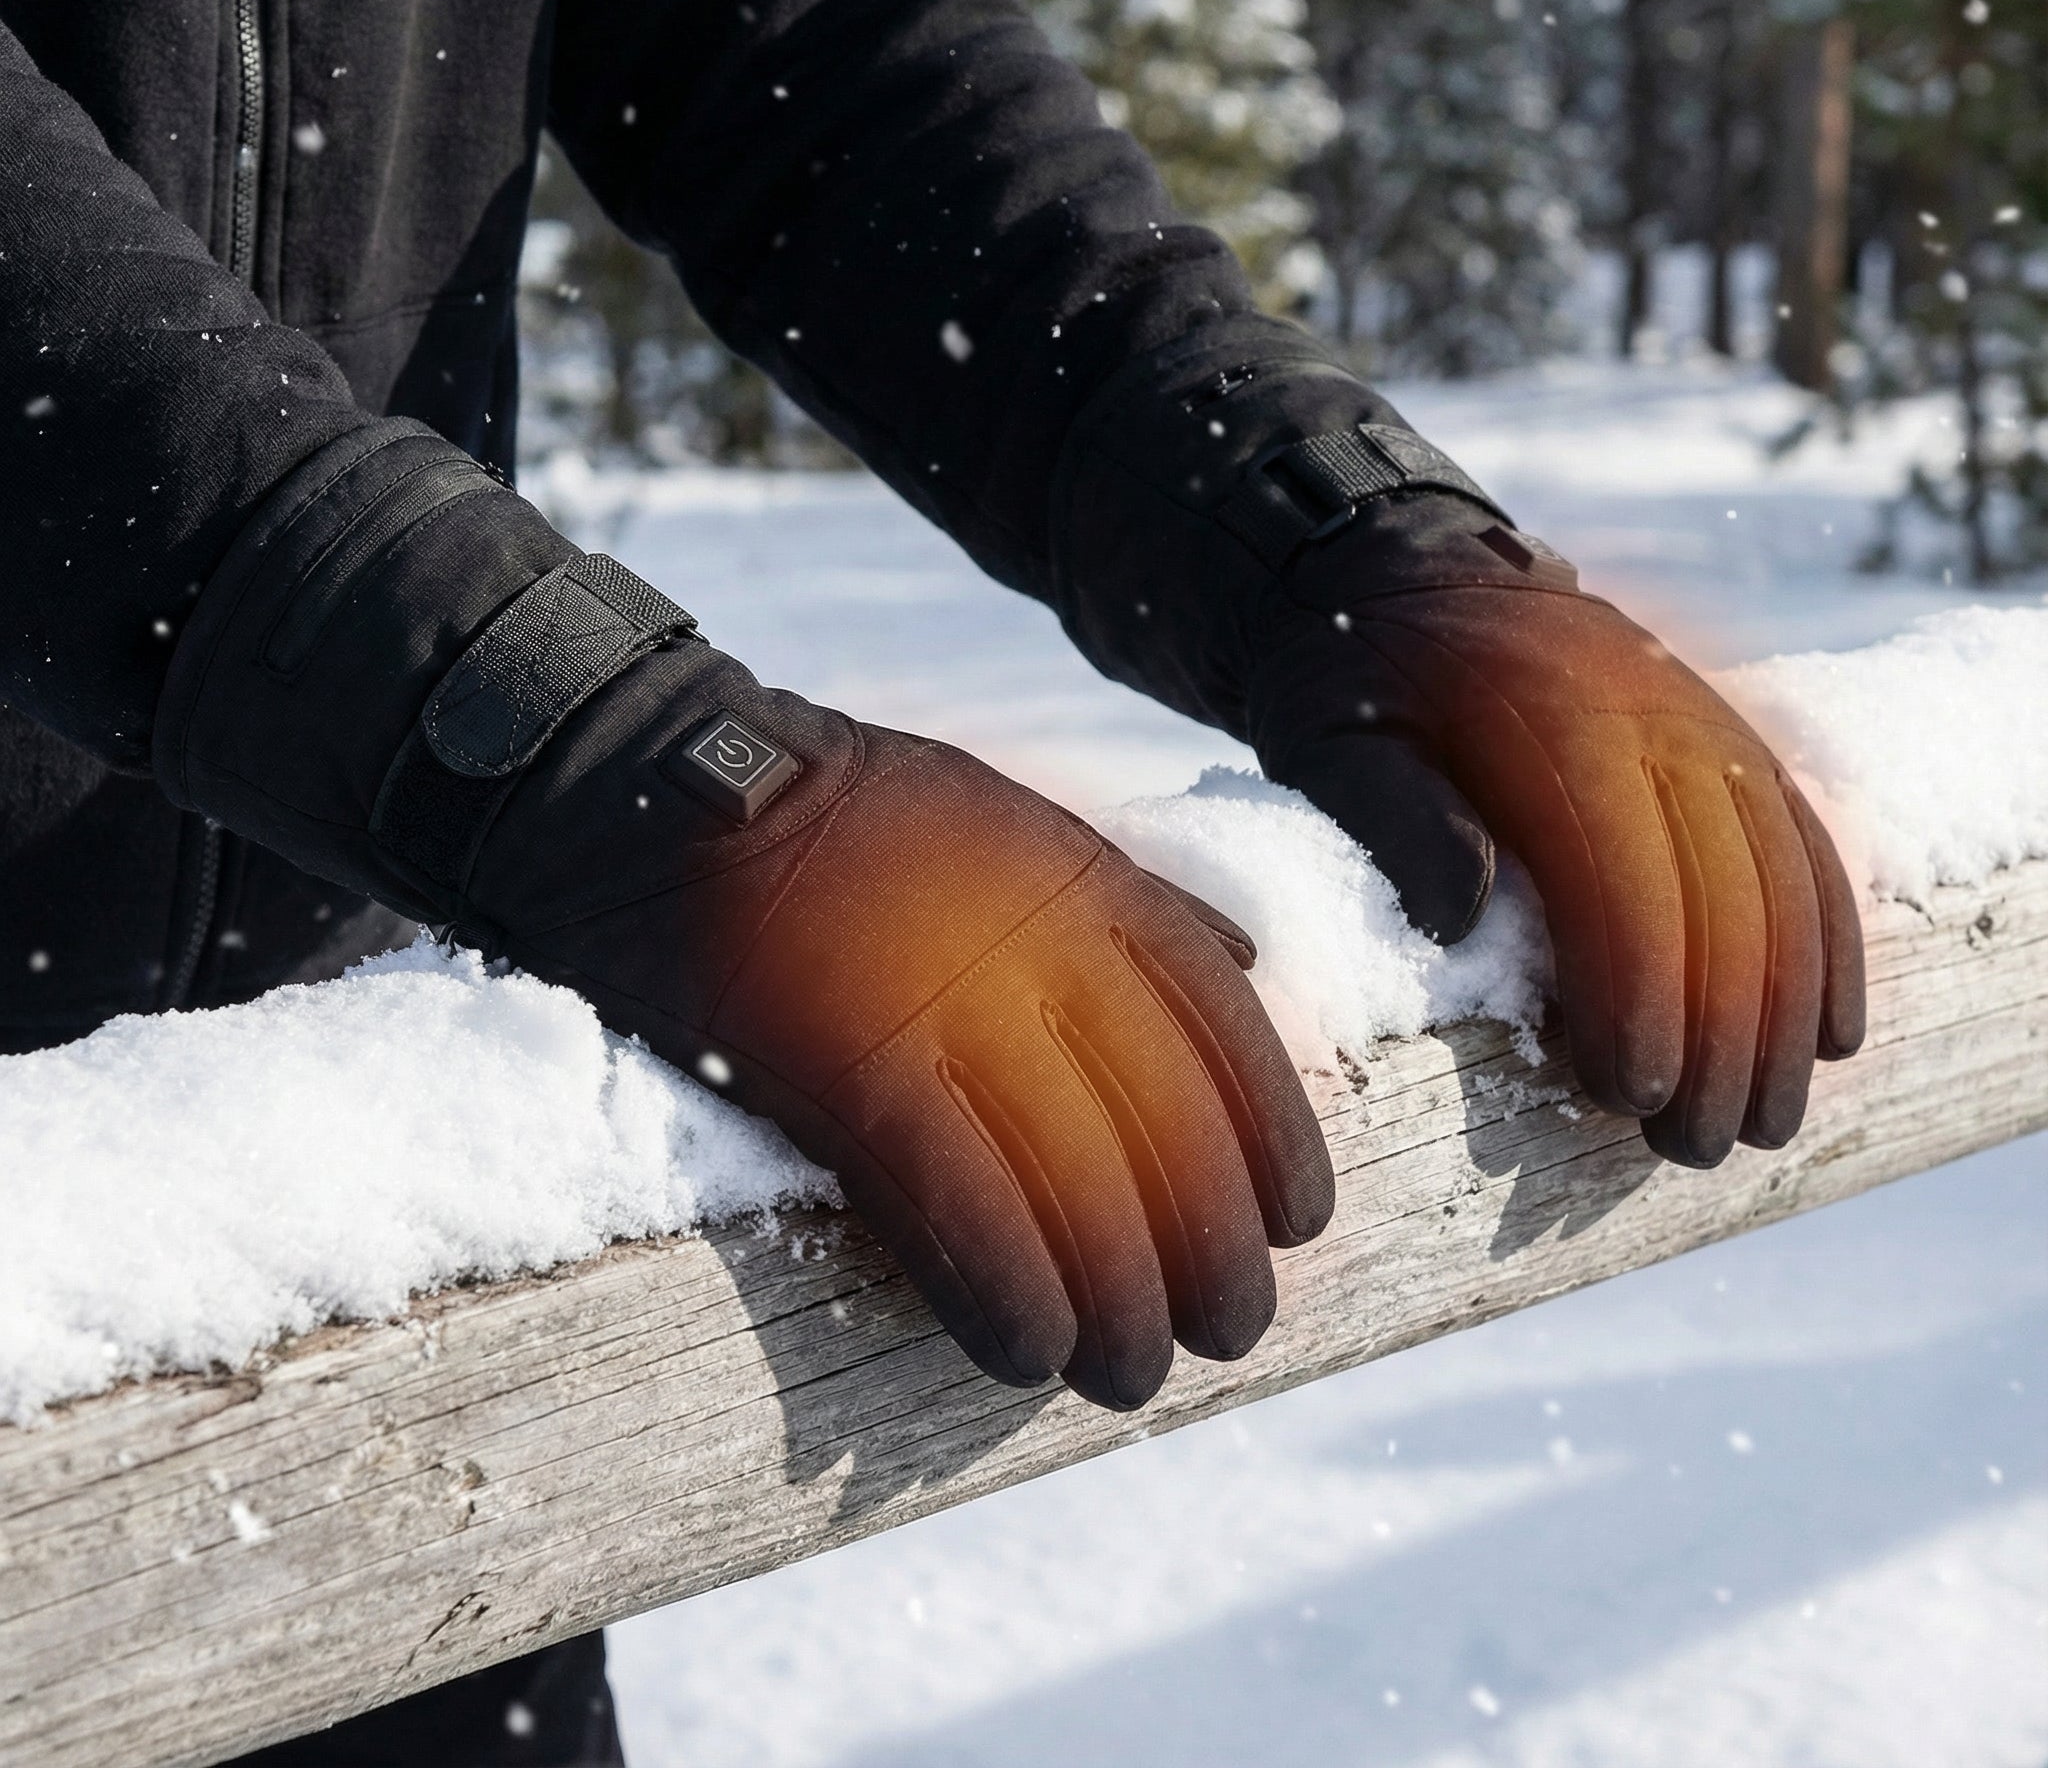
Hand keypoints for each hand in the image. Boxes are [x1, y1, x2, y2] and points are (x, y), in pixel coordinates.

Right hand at [158, 425, 1332, 1408]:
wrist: (654, 779)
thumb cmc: (831, 810)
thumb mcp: (1006, 810)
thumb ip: (1122, 890)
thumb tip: (1243, 972)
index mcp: (1082, 875)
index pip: (1228, 1026)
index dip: (1279, 1138)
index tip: (1301, 1221)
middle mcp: (1036, 941)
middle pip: (1168, 1124)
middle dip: (1215, 1246)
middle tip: (1227, 1331)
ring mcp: (944, 1004)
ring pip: (1077, 1185)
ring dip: (1118, 1303)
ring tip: (1128, 1374)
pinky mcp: (849, 1066)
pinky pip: (960, 1212)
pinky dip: (1007, 1297)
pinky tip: (1023, 1355)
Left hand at [1247, 502, 1864, 1165]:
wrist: (1400, 569)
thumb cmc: (1352, 680)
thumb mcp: (1333, 740)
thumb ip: (1397, 821)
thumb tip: (1466, 920)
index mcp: (1548, 721)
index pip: (1624, 881)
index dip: (1641, 998)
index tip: (1628, 1096)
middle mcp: (1652, 714)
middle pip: (1723, 897)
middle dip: (1723, 1038)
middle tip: (1693, 1150)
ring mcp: (1705, 720)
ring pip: (1785, 880)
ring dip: (1786, 1013)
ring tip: (1763, 1125)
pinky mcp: (1729, 736)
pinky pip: (1807, 842)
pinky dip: (1828, 940)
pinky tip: (1828, 1033)